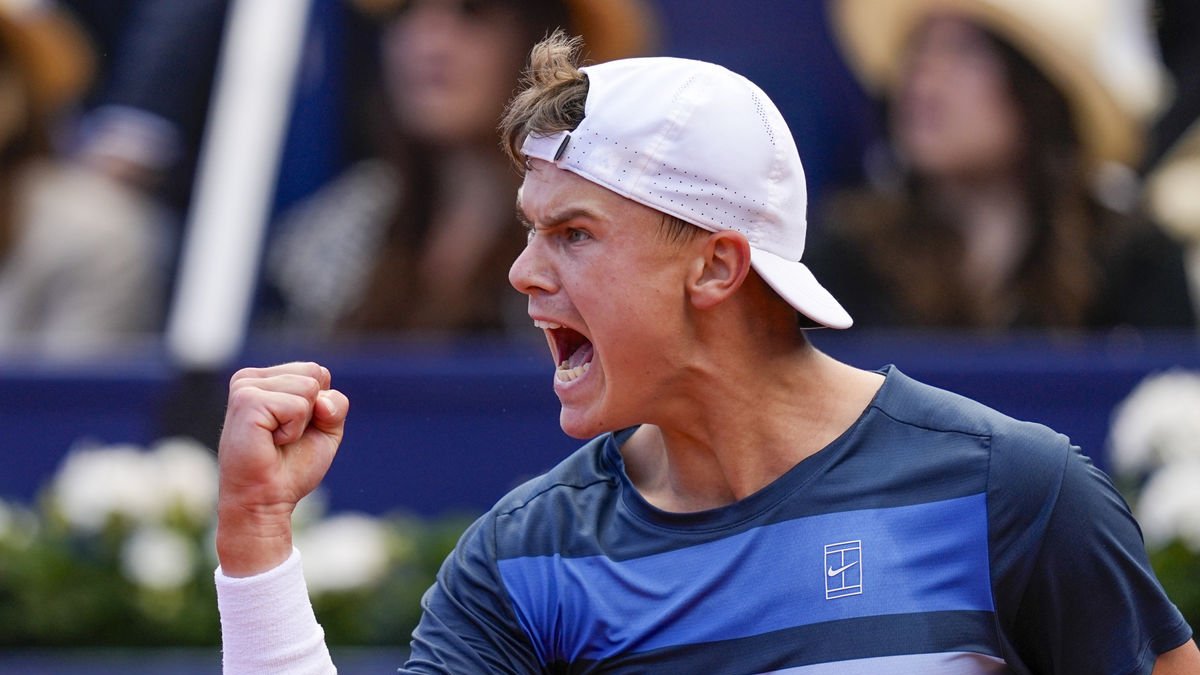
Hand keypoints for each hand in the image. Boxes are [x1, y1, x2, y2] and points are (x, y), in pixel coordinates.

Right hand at [215, 362, 349, 575]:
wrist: (266, 500)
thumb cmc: (291, 467)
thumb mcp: (325, 429)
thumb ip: (335, 404)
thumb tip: (321, 400)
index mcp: (265, 379)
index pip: (316, 371)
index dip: (320, 406)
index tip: (294, 430)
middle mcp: (250, 379)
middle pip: (315, 373)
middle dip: (313, 412)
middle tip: (285, 437)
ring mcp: (245, 388)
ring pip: (308, 388)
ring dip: (301, 423)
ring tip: (276, 440)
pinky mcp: (246, 401)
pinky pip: (297, 406)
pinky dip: (293, 430)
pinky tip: (271, 442)